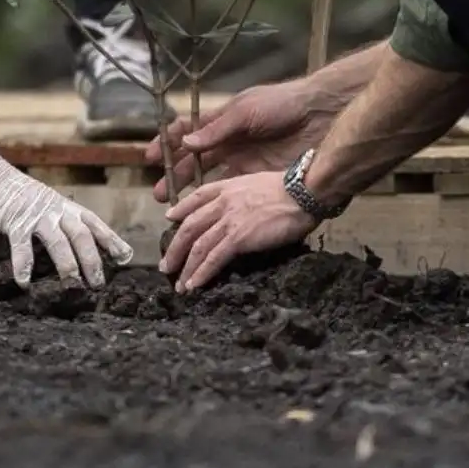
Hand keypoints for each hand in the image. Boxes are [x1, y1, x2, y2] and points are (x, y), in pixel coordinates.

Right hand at [0, 126, 134, 288]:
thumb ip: (59, 221)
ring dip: (67, 265)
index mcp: (65, 206)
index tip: (126, 257)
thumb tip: (73, 247)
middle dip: (93, 260)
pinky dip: (23, 265)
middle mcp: (56, 210)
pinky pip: (21, 245)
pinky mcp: (13, 220)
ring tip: (73, 286)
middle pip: (82, 235)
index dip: (111, 240)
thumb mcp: (45, 204)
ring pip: (58, 241)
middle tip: (99, 284)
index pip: (95, 224)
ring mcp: (35, 215)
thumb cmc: (17, 194)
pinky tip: (24, 283)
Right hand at [144, 80, 334, 202]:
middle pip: (193, 160)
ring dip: (191, 192)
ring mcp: (241, 161)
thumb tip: (185, 144)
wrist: (318, 117)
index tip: (149, 158)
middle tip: (158, 193)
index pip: (187, 131)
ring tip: (174, 209)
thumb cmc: (281, 106)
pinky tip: (203, 214)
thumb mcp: (246, 112)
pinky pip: (230, 191)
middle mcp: (227, 143)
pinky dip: (216, 202)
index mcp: (221, 121)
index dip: (167, 143)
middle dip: (174, 174)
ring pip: (208, 179)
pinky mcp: (255, 178)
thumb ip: (217, 130)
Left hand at [159, 172, 317, 293]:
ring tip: (179, 284)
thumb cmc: (288, 189)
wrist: (302, 192)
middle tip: (166, 266)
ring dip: (186, 267)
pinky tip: (194, 285)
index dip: (181, 209)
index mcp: (227, 187)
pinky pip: (214, 257)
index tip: (170, 219)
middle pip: (190, 227)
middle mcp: (223, 203)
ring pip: (198, 246)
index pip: (197, 197)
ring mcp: (229, 220)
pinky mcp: (239, 237)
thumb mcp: (257, 182)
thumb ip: (241, 193)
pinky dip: (201, 273)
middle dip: (175, 248)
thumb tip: (240, 207)